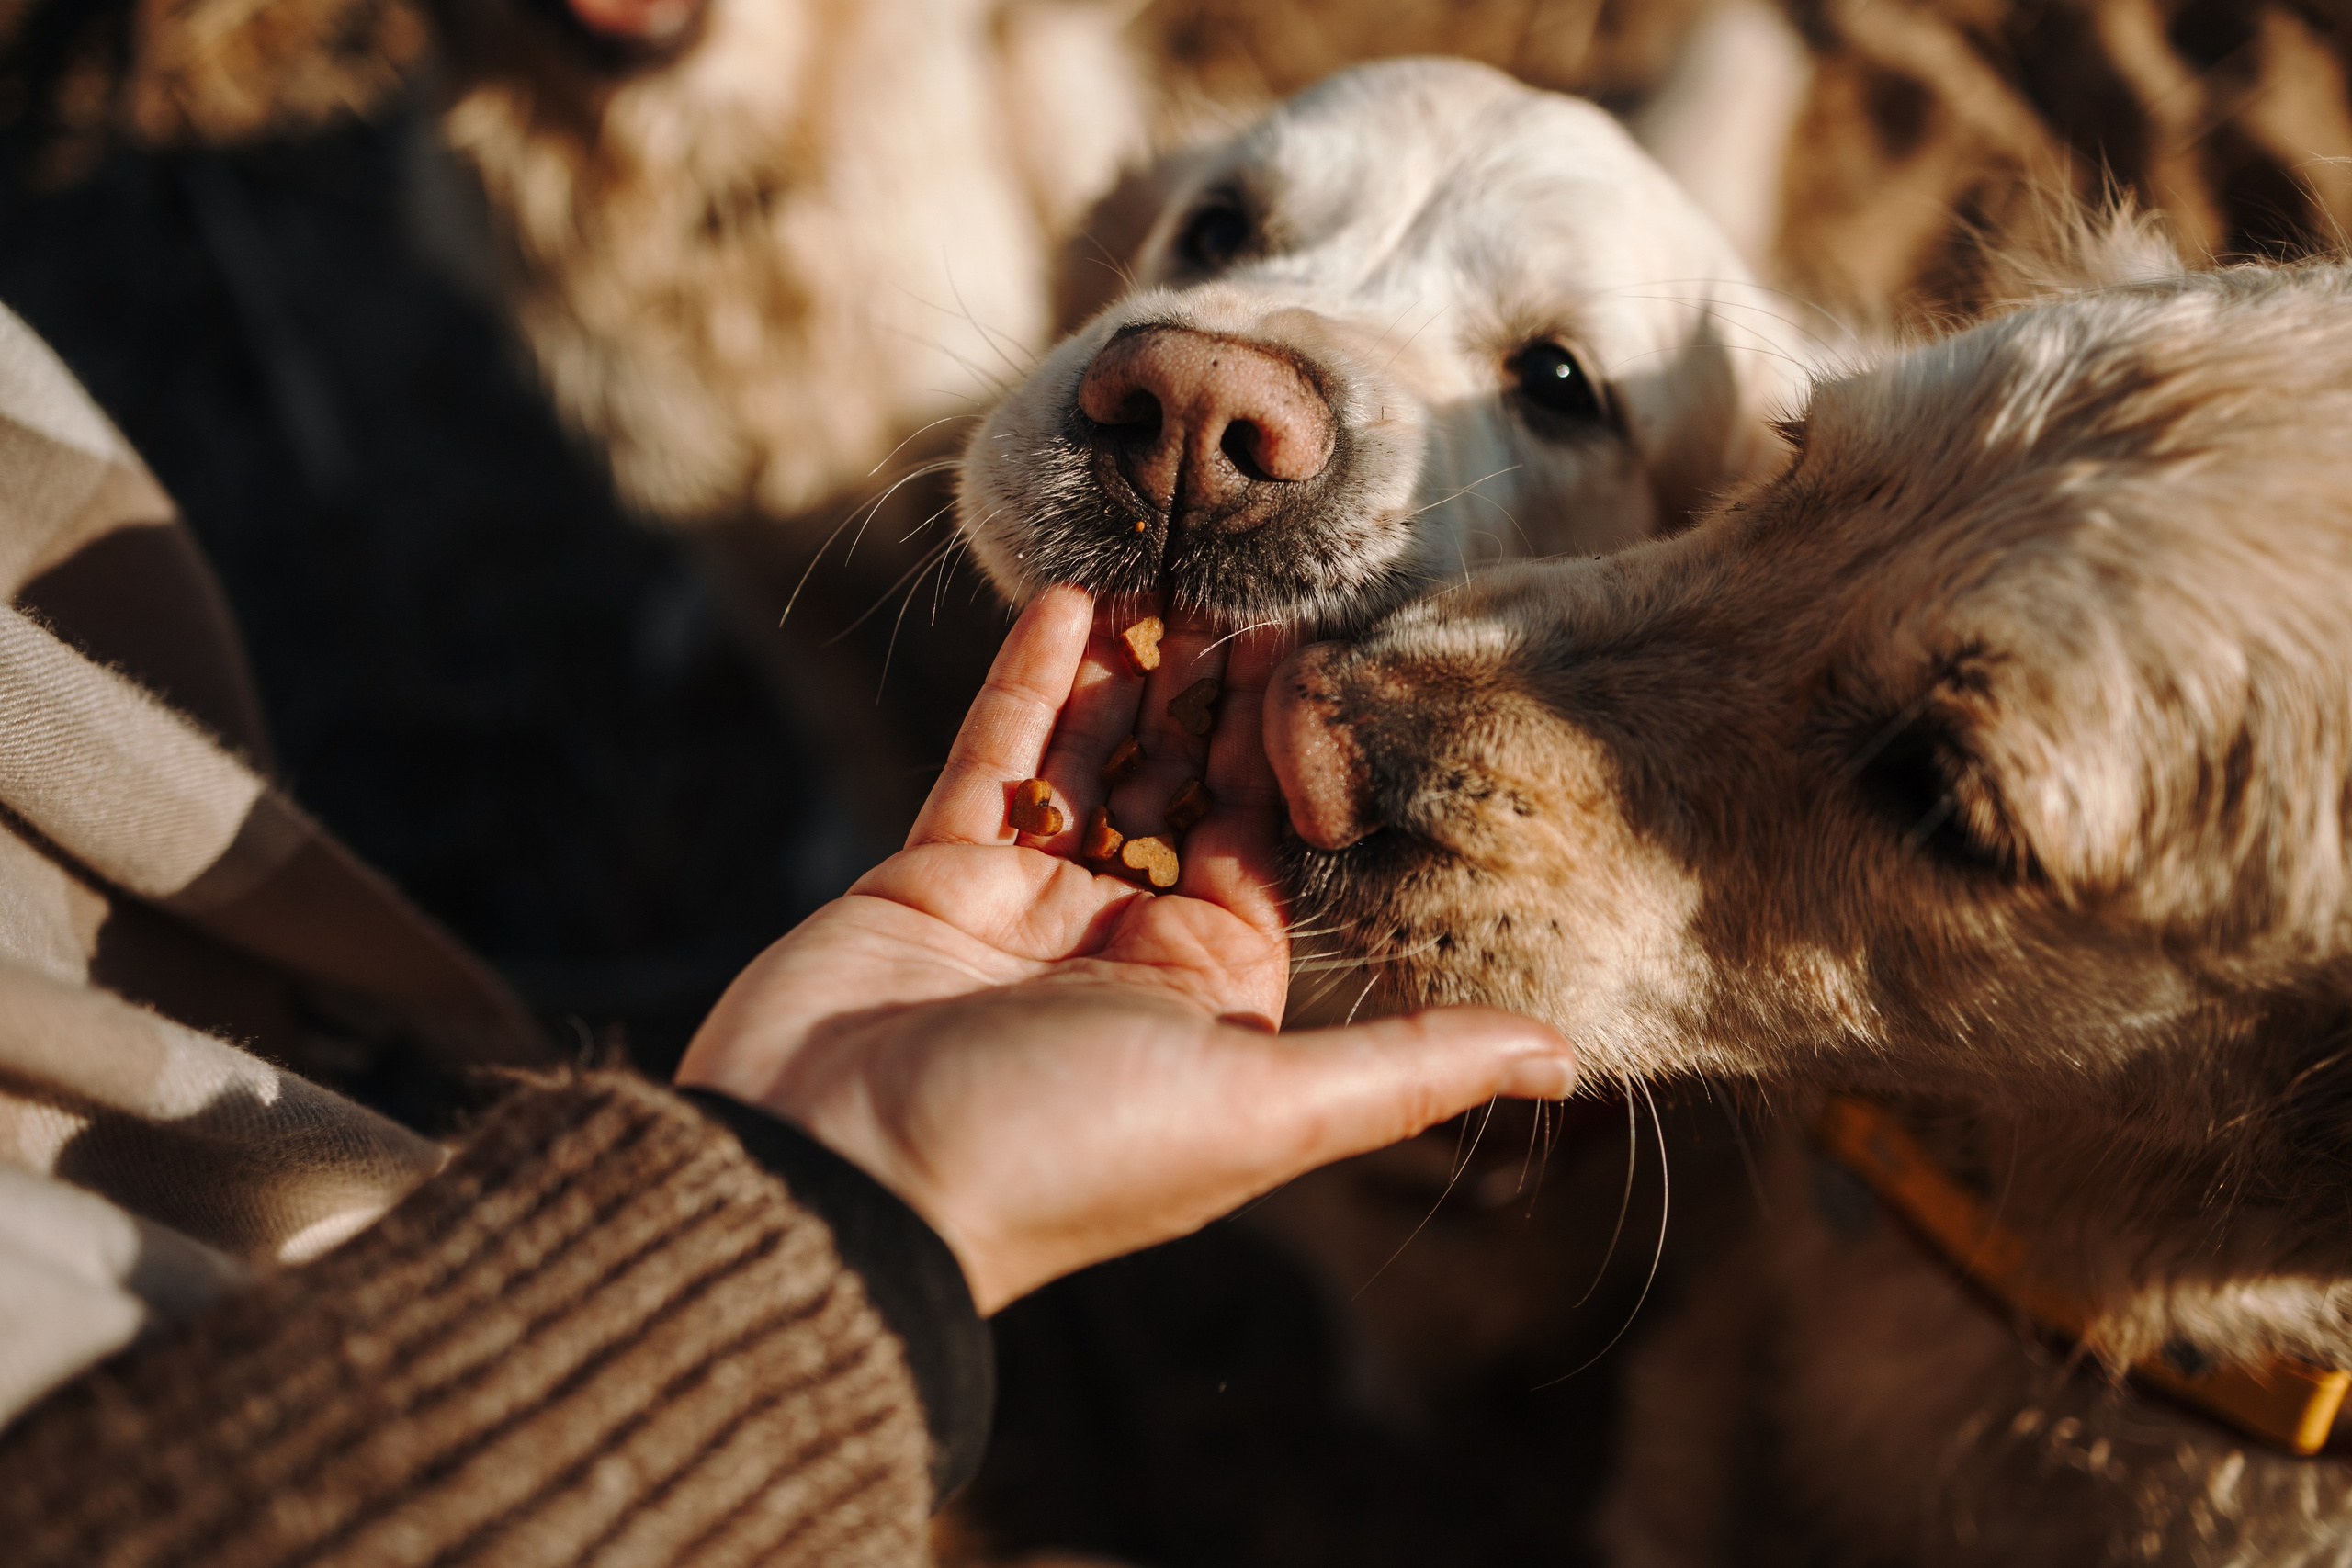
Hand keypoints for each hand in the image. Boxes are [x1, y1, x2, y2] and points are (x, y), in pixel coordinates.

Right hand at [675, 586, 1575, 1312]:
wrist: (844, 1179)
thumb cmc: (1062, 1155)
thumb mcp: (1261, 1109)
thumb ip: (1408, 1069)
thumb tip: (1565, 1059)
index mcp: (1212, 996)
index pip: (1268, 841)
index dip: (1291, 746)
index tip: (1316, 642)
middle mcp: (1123, 948)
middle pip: (1181, 788)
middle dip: (1212, 691)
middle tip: (1242, 576)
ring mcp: (1025, 908)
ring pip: (1090, 760)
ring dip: (1127, 669)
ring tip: (1164, 566)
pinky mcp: (932, 877)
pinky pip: (993, 759)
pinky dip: (1028, 682)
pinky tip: (1067, 599)